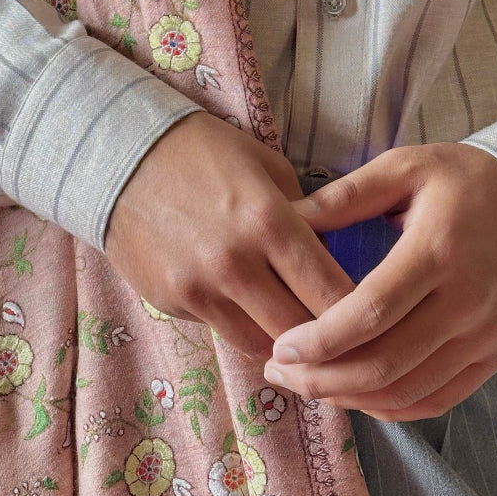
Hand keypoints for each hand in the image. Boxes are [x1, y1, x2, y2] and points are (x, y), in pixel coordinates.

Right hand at [102, 112, 356, 358]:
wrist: (119, 154)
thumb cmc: (202, 151)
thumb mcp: (266, 166)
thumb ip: (305, 215)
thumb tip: (335, 258)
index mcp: (270, 221)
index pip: (335, 293)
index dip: (364, 313)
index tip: (377, 316)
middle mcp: (237, 263)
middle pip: (304, 332)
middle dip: (330, 339)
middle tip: (348, 337)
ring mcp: (200, 288)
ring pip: (264, 345)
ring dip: (288, 343)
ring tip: (304, 333)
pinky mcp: (171, 302)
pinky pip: (224, 333)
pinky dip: (246, 330)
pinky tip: (256, 314)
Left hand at [263, 143, 496, 420]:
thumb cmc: (462, 180)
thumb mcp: (403, 166)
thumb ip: (345, 196)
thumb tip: (286, 219)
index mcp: (436, 252)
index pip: (371, 313)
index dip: (321, 340)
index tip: (281, 347)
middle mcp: (465, 303)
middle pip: (385, 364)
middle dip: (323, 378)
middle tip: (279, 371)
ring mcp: (484, 337)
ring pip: (407, 391)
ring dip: (350, 398)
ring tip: (306, 384)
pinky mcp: (495, 357)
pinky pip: (436, 400)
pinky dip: (390, 407)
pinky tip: (354, 395)